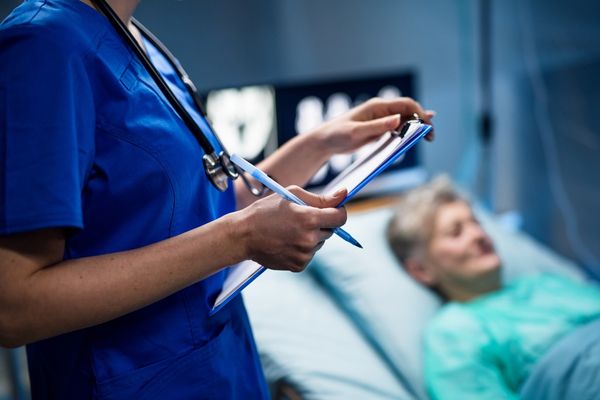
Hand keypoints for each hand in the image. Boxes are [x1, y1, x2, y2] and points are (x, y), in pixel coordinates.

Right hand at [236, 187, 347, 271]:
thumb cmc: (265, 211)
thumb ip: (320, 198)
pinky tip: (286, 242)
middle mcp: (309, 239)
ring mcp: (304, 255)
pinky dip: (302, 248)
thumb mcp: (291, 195)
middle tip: (301, 219)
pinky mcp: (298, 266)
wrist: (243, 235)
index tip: (332, 209)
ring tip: (289, 231)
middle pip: (331, 230)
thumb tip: (344, 194)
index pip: (340, 217)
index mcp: (309, 219)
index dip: (338, 211)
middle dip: (321, 223)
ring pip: (320, 243)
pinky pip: (309, 254)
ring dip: (311, 236)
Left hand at [309, 97, 435, 155]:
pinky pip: (397, 128)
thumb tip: (398, 120)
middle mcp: (381, 110)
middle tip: (431, 136)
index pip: (406, 105)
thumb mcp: (357, 132)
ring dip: (417, 128)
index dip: (420, 113)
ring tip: (429, 138)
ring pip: (405, 120)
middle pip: (409, 112)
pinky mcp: (378, 129)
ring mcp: (380, 120)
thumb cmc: (337, 134)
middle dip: (422, 122)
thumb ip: (377, 127)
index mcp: (377, 106)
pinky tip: (417, 135)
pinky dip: (408, 132)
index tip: (428, 126)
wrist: (325, 141)